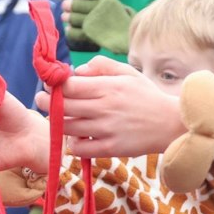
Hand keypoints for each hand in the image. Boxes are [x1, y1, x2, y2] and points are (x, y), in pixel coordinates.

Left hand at [51, 56, 186, 157]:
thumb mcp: (127, 72)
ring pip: (66, 127)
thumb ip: (101, 65)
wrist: (170, 123)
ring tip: (57, 117)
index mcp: (108, 87)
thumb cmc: (146, 95)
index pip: (68, 86)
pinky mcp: (110, 148)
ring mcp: (106, 129)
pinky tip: (76, 137)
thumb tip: (76, 71)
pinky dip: (72, 143)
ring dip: (56, 122)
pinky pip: (78, 148)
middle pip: (62, 106)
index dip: (54, 85)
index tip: (51, 85)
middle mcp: (104, 108)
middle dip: (46, 102)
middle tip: (43, 99)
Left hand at [65, 0, 133, 55]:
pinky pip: (74, 31)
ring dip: (67, 17)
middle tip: (65, 6)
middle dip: (68, 5)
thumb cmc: (125, 22)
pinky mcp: (90, 34)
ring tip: (65, 17)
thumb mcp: (118, 6)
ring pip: (73, 17)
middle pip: (77, 3)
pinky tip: (69, 29)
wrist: (130, 39)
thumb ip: (103, 0)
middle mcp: (98, 7)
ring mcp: (93, 21)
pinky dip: (70, 30)